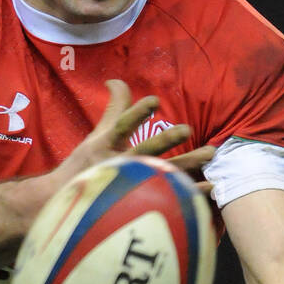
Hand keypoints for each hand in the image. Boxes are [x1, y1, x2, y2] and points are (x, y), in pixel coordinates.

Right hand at [45, 79, 215, 195]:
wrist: (71, 204)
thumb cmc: (88, 165)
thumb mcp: (98, 135)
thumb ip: (114, 109)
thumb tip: (115, 80)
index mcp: (106, 146)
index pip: (121, 126)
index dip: (136, 114)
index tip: (154, 101)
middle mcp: (118, 166)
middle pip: (144, 151)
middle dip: (164, 140)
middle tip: (186, 128)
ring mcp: (131, 186)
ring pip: (162, 174)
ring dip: (187, 164)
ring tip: (210, 153)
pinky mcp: (144, 202)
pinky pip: (171, 197)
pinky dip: (192, 192)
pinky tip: (212, 186)